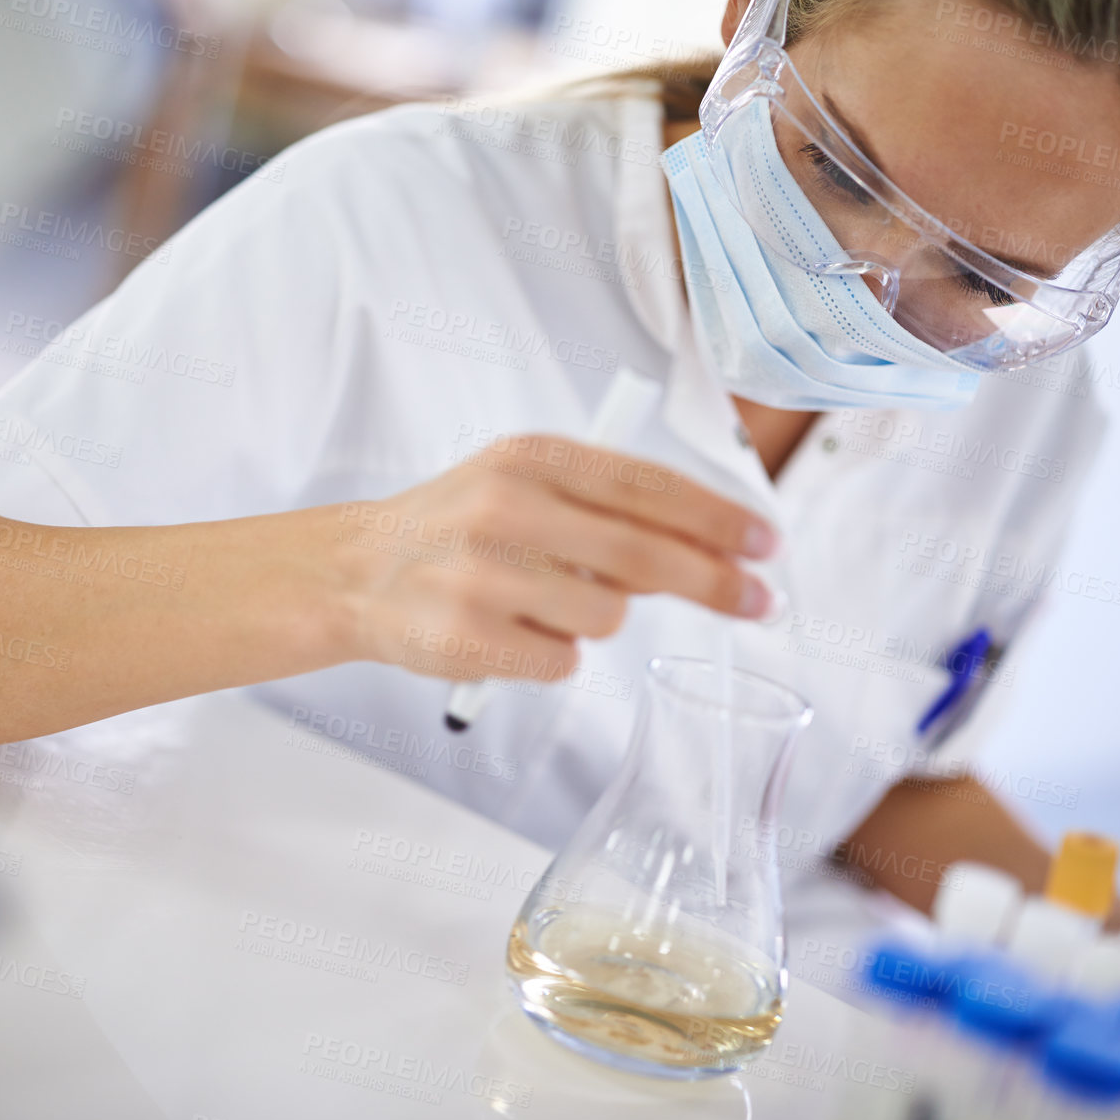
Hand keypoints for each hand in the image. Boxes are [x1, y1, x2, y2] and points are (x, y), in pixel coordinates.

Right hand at [329, 434, 778, 682]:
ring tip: (544, 604)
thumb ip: (604, 503)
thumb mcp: (521, 482)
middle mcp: (505, 507)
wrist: (354, 572)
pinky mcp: (468, 637)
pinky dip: (550, 655)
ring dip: (596, 619)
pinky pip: (562, 662)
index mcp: (529, 457)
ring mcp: (483, 574)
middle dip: (713, 582)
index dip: (716, 517)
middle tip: (758, 603)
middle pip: (643, 554)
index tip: (765, 542)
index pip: (646, 484)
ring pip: (606, 616)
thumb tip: (709, 546)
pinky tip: (510, 631)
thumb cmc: (455, 527)